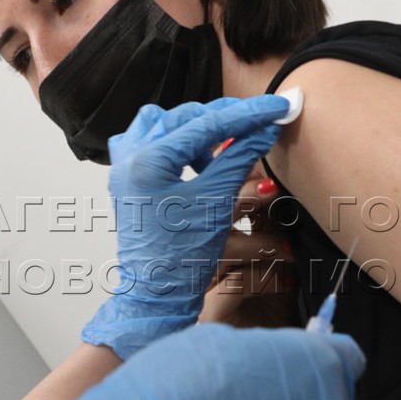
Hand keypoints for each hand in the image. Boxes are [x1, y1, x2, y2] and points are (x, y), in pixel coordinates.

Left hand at [81, 95, 290, 359]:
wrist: (156, 293)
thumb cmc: (181, 257)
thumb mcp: (218, 200)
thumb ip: (240, 156)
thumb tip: (266, 127)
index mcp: (148, 160)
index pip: (207, 123)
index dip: (247, 114)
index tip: (277, 107)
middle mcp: (130, 156)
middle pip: (185, 116)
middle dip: (224, 119)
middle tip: (259, 123)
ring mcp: (123, 165)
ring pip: (163, 123)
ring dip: (195, 129)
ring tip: (220, 150)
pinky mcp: (126, 177)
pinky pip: (148, 140)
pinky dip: (174, 141)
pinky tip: (194, 158)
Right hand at [200, 165, 300, 327]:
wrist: (262, 360)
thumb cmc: (266, 310)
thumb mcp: (271, 259)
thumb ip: (268, 226)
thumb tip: (278, 187)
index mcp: (206, 241)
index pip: (214, 201)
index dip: (235, 181)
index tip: (259, 166)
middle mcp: (196, 260)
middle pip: (210, 217)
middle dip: (242, 197)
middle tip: (271, 189)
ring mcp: (198, 285)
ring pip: (221, 248)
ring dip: (260, 243)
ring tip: (286, 251)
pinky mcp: (209, 310)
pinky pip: (236, 283)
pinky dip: (266, 277)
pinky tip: (287, 281)